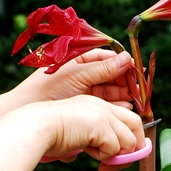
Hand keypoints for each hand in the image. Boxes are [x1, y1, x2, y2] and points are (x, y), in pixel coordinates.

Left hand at [18, 50, 133, 107]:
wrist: (32, 113)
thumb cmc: (48, 89)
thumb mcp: (77, 75)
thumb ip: (103, 68)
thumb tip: (127, 58)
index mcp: (79, 60)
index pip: (106, 58)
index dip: (122, 63)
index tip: (135, 69)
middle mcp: (83, 74)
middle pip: (111, 75)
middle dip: (125, 81)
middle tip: (138, 87)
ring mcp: (84, 90)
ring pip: (110, 90)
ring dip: (122, 94)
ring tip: (134, 98)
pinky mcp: (85, 106)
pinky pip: (105, 103)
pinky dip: (116, 105)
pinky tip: (125, 107)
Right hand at [43, 96, 143, 170]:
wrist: (36, 127)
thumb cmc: (50, 134)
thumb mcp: (79, 134)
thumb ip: (96, 140)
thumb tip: (111, 158)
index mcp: (97, 104)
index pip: (127, 118)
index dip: (129, 138)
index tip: (120, 155)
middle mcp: (103, 106)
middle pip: (136, 124)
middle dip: (134, 147)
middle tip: (118, 164)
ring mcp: (102, 114)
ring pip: (129, 140)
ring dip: (116, 155)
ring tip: (99, 160)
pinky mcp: (100, 125)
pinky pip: (115, 147)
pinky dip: (105, 156)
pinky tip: (89, 152)